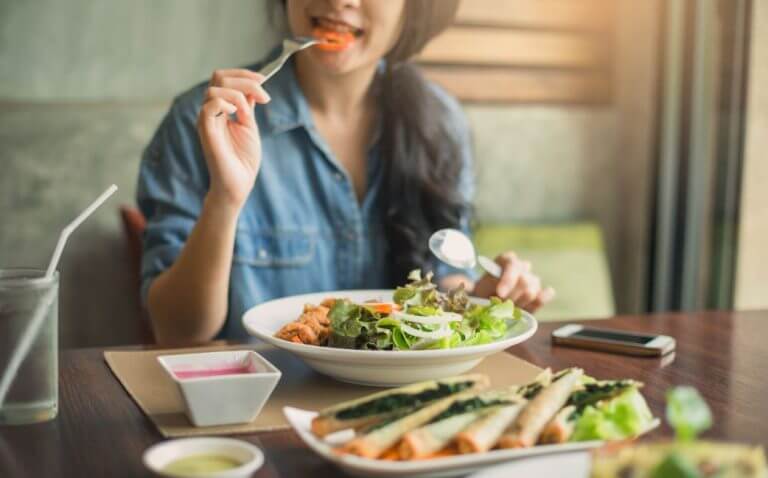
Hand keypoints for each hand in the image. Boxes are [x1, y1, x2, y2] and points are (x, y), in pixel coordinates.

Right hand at [197, 69, 270, 209]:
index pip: (224, 79)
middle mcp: (210, 111)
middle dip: (245, 80)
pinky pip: (209, 106)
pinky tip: (237, 114)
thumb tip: (252, 86)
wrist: (239, 183)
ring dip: (238, 94)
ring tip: (248, 112)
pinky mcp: (205, 130)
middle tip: (264, 96)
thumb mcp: (249, 126)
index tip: (264, 80)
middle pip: (219, 77)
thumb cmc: (244, 159)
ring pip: (214, 89)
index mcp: (220, 109)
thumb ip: (247, 106)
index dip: (244, 75)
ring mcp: (206, 120)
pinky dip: (226, 103)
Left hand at [472, 252, 554, 312]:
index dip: (508, 280)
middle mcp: (522, 266)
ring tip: (505, 308)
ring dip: (517, 304)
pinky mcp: (539, 294)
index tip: (500, 293)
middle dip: (510, 296)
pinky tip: (531, 304)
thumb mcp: (478, 288)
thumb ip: (487, 287)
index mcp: (506, 260)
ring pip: (531, 292)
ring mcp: (532, 279)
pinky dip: (539, 301)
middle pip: (524, 281)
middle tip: (499, 306)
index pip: (513, 265)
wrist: (487, 303)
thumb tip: (498, 291)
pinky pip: (543, 297)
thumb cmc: (481, 293)